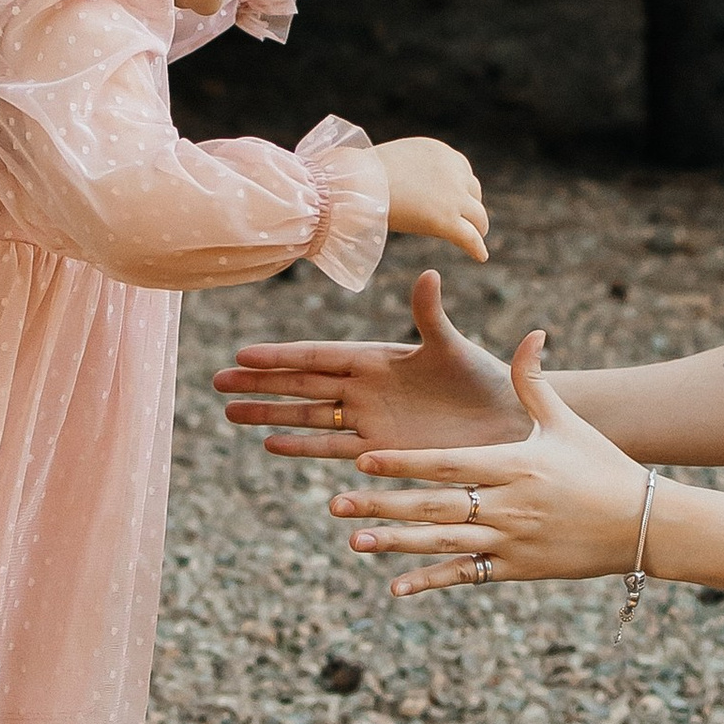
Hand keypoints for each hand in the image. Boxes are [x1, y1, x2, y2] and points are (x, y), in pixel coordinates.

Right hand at [216, 268, 526, 459]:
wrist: (507, 422)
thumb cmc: (486, 378)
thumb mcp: (455, 347)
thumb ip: (433, 315)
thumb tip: (429, 273)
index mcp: (379, 357)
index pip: (319, 355)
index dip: (281, 356)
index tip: (243, 353)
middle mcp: (368, 388)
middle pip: (303, 383)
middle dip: (260, 382)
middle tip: (216, 380)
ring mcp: (371, 420)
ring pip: (309, 415)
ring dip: (271, 414)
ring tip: (230, 413)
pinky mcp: (383, 450)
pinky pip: (334, 448)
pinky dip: (303, 447)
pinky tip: (272, 445)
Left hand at [335, 332, 648, 596]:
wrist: (642, 524)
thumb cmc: (602, 466)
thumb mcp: (566, 423)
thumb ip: (535, 383)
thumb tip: (531, 334)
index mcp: (514, 464)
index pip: (446, 464)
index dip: (403, 463)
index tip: (363, 460)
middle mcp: (507, 505)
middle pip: (433, 505)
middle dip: (382, 505)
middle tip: (336, 503)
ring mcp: (511, 541)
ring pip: (442, 543)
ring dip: (395, 543)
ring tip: (353, 540)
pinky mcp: (517, 570)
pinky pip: (465, 575)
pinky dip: (430, 581)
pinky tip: (395, 587)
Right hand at [371, 135, 488, 262]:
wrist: (357, 183)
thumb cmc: (361, 173)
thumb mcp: (393, 161)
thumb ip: (407, 171)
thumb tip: (396, 182)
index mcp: (439, 151)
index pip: (461, 170)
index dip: (460, 188)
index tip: (455, 200)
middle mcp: (452, 170)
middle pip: (473, 191)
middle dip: (469, 206)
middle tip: (465, 220)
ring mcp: (452, 196)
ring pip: (477, 216)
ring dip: (477, 227)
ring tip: (475, 238)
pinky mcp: (446, 220)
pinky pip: (470, 238)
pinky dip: (477, 248)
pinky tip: (480, 256)